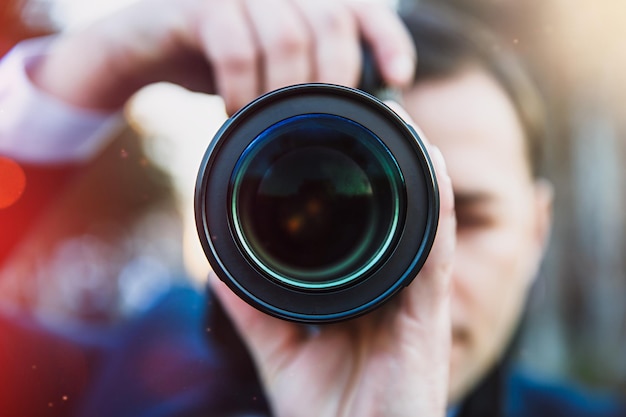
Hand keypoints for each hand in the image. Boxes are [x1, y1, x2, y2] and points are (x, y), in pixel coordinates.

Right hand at [32, 0, 415, 113]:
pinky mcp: (197, 6)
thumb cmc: (219, 61)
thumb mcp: (273, 66)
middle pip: (331, 22)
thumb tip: (364, 109)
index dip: (387, 38)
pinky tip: (238, 113)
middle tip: (315, 122)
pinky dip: (242, 89)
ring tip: (271, 122)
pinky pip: (235, 47)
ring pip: (286, 34)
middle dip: (330, 80)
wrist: (145, 49)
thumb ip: (312, 73)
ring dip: (283, 90)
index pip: (362, 6)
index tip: (399, 78)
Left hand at [209, 103, 455, 416]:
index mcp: (364, 302)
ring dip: (418, 178)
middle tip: (375, 128)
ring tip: (403, 130)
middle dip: (392, 177)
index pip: (363, 240)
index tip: (334, 161)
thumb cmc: (329, 414)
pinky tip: (428, 167)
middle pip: (398, 226)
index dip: (355, 201)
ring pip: (424, 228)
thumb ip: (254, 311)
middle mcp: (394, 296)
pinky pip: (436, 253)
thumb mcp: (281, 353)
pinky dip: (436, 209)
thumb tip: (217, 271)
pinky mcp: (429, 317)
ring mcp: (415, 304)